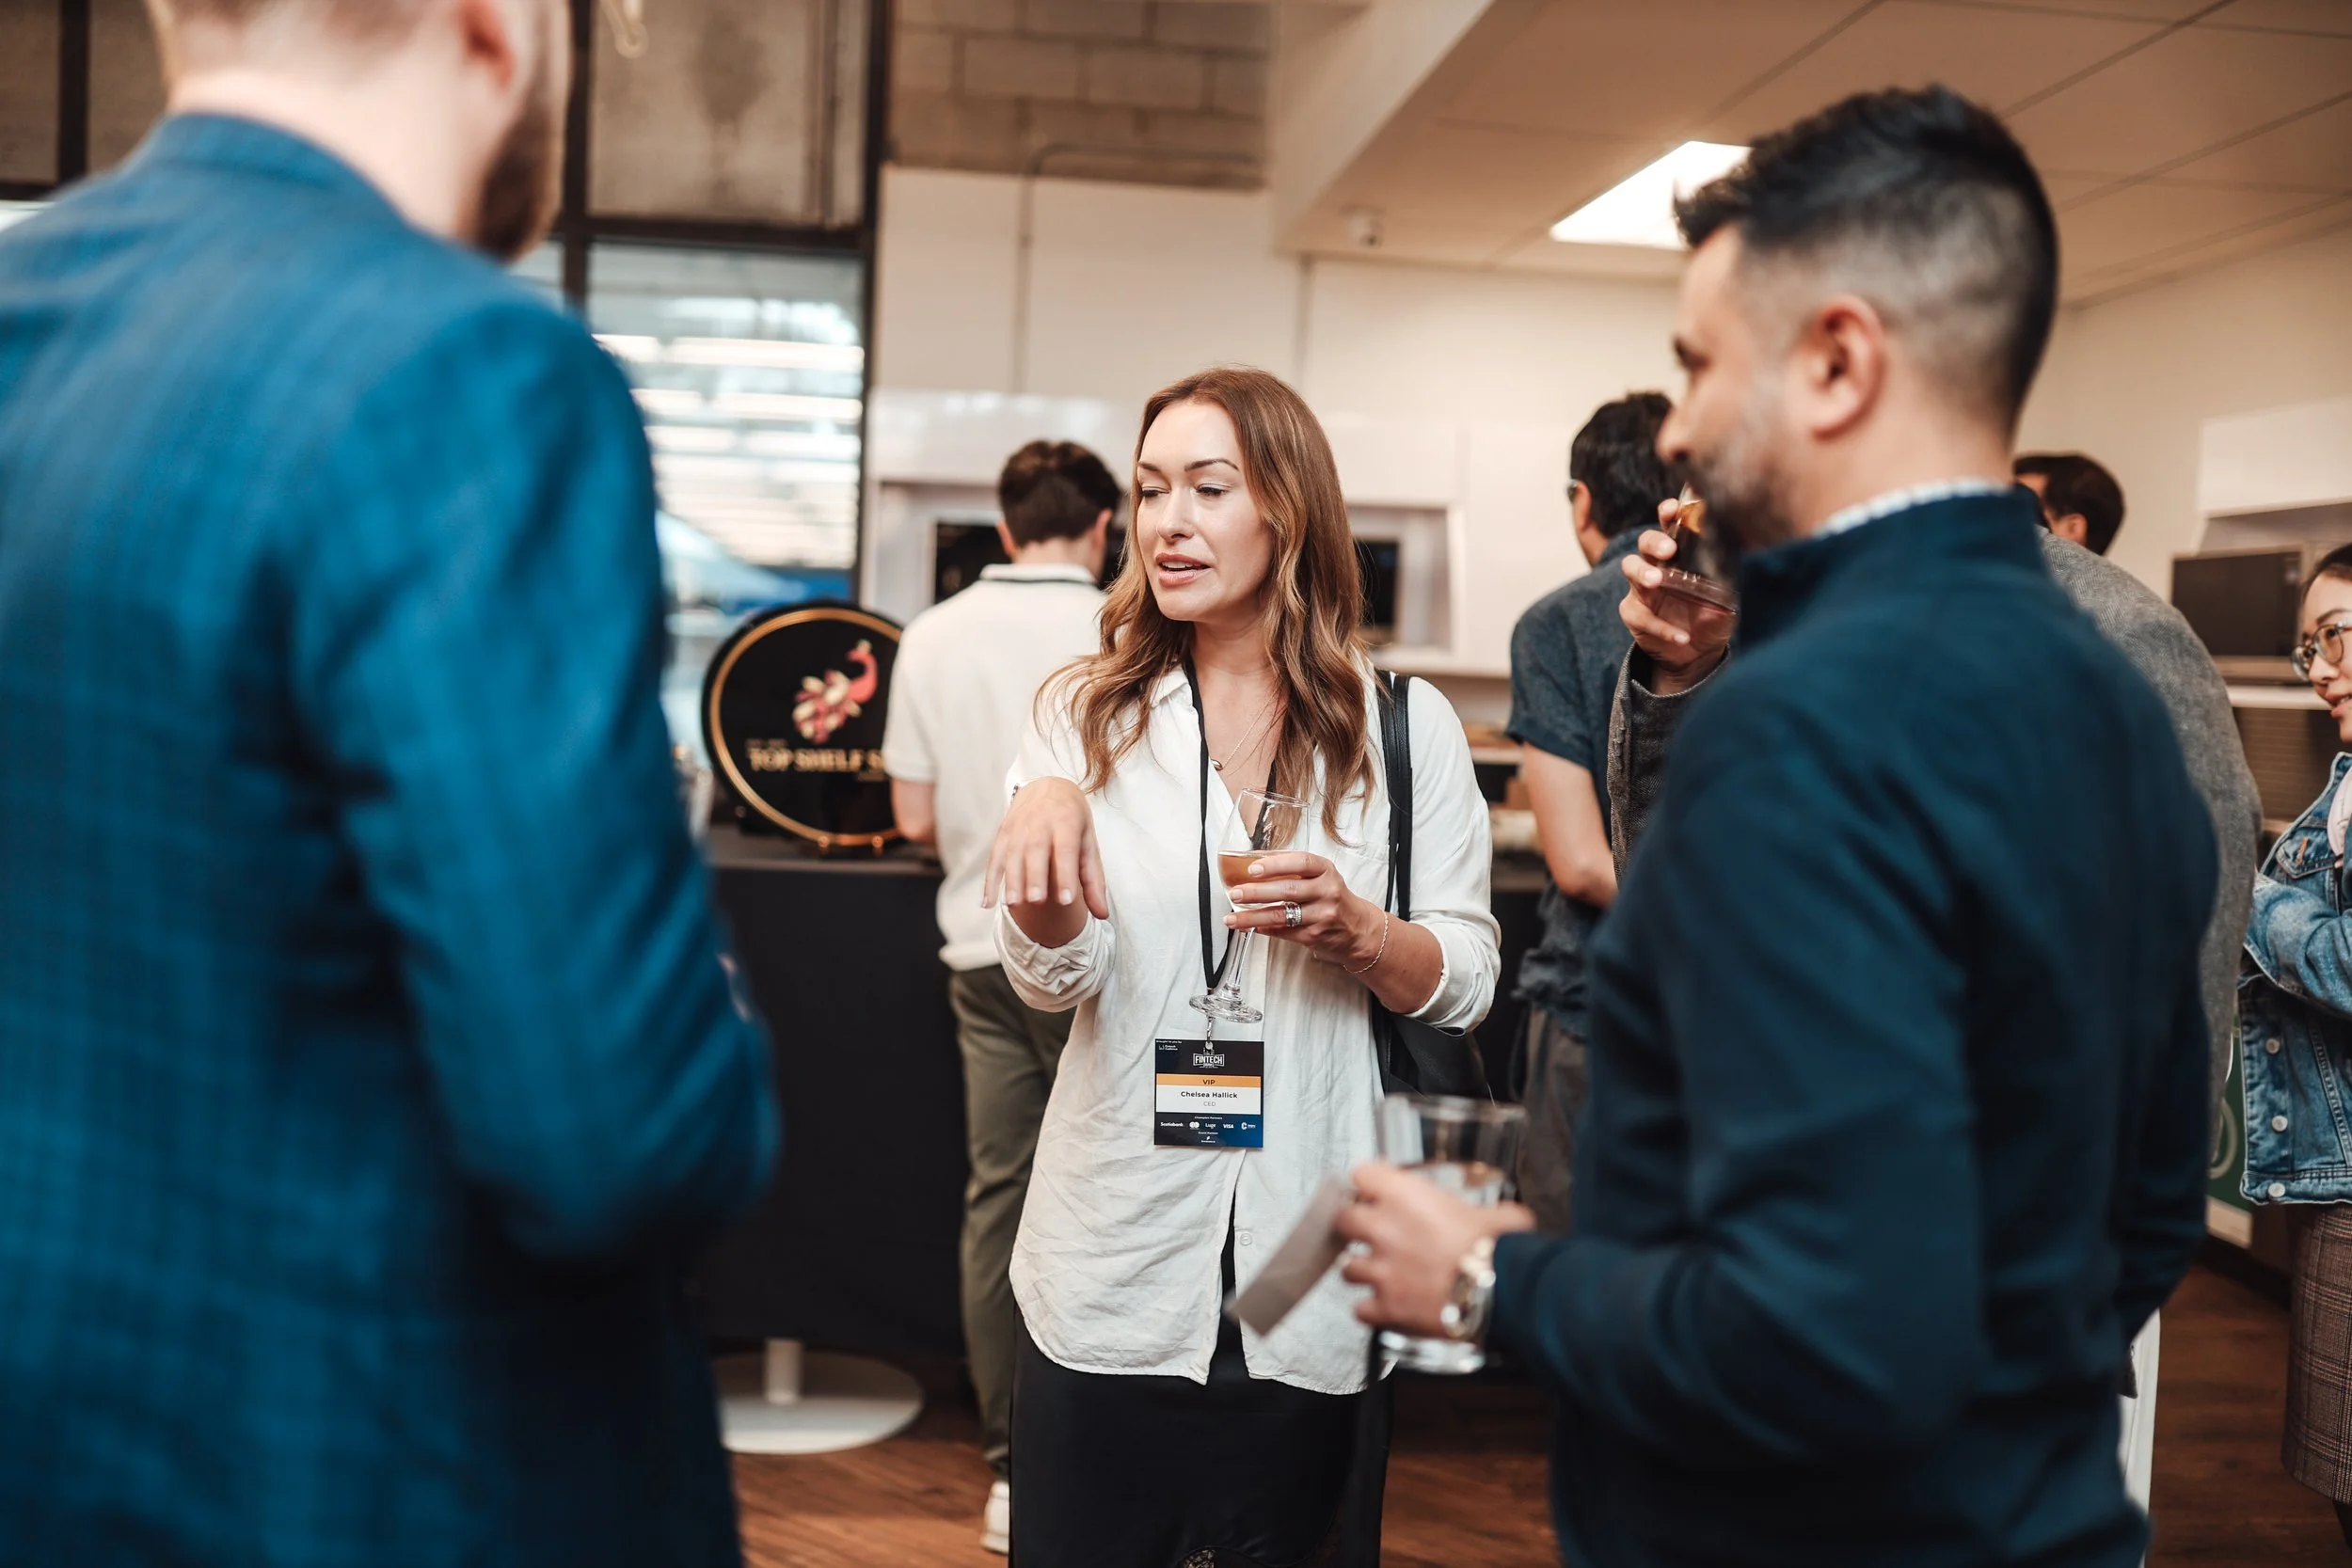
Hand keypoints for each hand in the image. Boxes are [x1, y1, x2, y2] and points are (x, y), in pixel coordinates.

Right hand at [981, 777, 1108, 918]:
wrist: (1049, 786)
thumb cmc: (1073, 821)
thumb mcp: (1088, 843)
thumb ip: (1094, 880)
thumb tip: (1103, 914)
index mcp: (1067, 821)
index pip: (1066, 849)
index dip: (1065, 874)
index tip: (1066, 900)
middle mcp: (1041, 821)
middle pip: (1036, 849)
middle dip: (1035, 876)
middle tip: (1036, 902)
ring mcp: (1018, 826)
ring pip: (1013, 853)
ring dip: (1012, 879)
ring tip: (1014, 904)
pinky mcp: (1003, 832)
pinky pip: (994, 857)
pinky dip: (989, 880)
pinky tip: (987, 902)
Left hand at [1225, 851, 1380, 966]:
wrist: (1357, 928)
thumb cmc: (1331, 896)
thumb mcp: (1321, 876)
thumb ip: (1294, 869)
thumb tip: (1252, 863)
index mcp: (1325, 871)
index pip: (1301, 862)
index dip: (1276, 864)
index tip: (1253, 868)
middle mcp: (1326, 891)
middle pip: (1288, 890)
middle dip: (1257, 892)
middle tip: (1236, 892)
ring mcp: (1322, 915)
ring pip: (1282, 915)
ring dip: (1252, 917)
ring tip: (1232, 918)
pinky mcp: (1315, 936)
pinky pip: (1284, 932)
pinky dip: (1264, 929)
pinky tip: (1250, 926)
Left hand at [1336, 1162, 1535, 1336]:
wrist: (1503, 1292)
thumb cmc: (1501, 1250)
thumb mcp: (1497, 1214)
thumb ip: (1485, 1212)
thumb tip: (1506, 1218)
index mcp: (1406, 1196)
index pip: (1362, 1174)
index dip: (1369, 1183)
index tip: (1375, 1189)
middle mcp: (1385, 1230)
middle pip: (1343, 1220)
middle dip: (1355, 1226)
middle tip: (1370, 1231)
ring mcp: (1381, 1271)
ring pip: (1347, 1268)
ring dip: (1362, 1270)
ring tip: (1380, 1273)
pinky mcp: (1386, 1309)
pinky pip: (1361, 1309)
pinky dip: (1371, 1310)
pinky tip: (1385, 1307)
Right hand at [1620, 497, 1733, 694]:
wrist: (1697, 653)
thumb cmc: (1711, 615)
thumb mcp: (1726, 599)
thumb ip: (1728, 583)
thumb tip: (1741, 570)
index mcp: (1680, 554)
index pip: (1671, 525)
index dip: (1668, 513)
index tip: (1672, 508)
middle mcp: (1658, 564)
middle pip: (1645, 542)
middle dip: (1654, 542)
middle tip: (1668, 550)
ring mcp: (1642, 588)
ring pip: (1630, 567)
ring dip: (1643, 573)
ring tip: (1656, 582)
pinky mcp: (1634, 613)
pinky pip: (1641, 616)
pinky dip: (1661, 627)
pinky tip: (1681, 636)